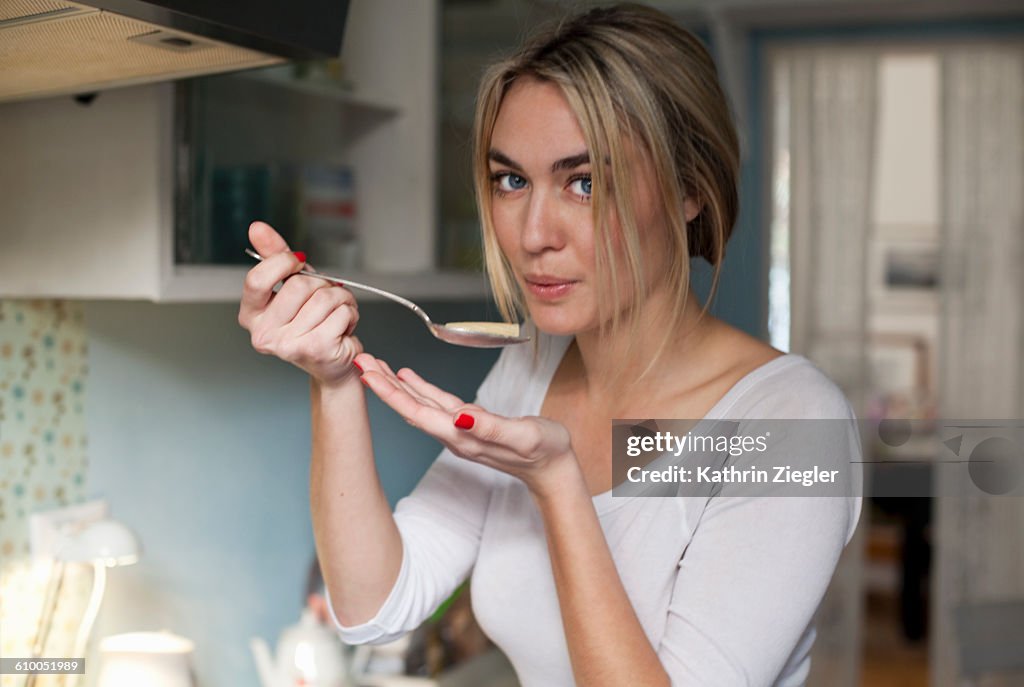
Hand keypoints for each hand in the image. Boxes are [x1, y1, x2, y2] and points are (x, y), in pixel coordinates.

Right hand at [238, 221, 361, 385]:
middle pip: (299, 285)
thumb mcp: (291, 285)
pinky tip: (343, 327)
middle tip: (325, 300)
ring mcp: (289, 345)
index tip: (298, 261)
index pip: (257, 278)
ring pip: (325, 297)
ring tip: (336, 314)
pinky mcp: (316, 349)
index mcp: (251, 315)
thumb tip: (257, 228)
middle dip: (322, 285)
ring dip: (341, 300)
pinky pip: (342, 312)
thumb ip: (274, 256)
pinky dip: (350, 313)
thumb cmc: (312, 321)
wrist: (332, 362)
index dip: (283, 262)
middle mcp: (264, 334)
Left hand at [356, 353, 578, 495]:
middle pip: (410, 407)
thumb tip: (460, 416)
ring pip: (419, 403)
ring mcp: (460, 429)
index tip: (368, 375)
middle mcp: (455, 434)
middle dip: (383, 384)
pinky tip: (408, 376)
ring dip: (395, 384)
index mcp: (462, 436)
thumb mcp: (523, 436)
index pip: (417, 412)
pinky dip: (420, 388)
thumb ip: (491, 426)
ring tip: (374, 365)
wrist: (554, 470)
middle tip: (360, 360)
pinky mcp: (469, 423)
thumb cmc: (544, 451)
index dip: (390, 393)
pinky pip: (437, 403)